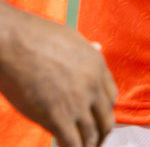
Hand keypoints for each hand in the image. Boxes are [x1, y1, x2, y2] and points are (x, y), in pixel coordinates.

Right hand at [0, 2, 115, 146]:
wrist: (14, 43)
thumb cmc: (34, 37)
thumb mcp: (72, 39)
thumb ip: (86, 51)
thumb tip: (97, 47)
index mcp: (97, 66)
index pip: (111, 97)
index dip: (104, 112)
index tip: (97, 119)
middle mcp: (92, 86)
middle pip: (105, 119)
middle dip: (100, 134)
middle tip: (93, 141)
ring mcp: (77, 103)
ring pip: (91, 134)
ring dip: (87, 145)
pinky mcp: (57, 117)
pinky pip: (72, 142)